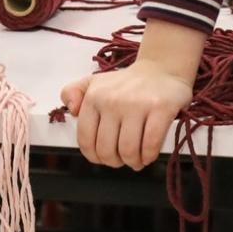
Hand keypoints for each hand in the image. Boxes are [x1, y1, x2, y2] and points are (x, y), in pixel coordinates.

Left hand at [60, 59, 195, 168]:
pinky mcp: (160, 109)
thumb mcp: (93, 82)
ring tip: (135, 159)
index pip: (86, 139)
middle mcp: (113, 100)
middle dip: (114, 161)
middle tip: (121, 159)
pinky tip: (148, 154)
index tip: (102, 157)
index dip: (94, 156)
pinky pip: (150, 144)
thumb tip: (71, 110)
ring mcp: (137, 104)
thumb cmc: (126, 84)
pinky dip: (148, 156)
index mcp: (94, 97)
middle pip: (107, 149)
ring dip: (132, 162)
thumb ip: (72, 93)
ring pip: (128, 151)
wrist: (160, 70)